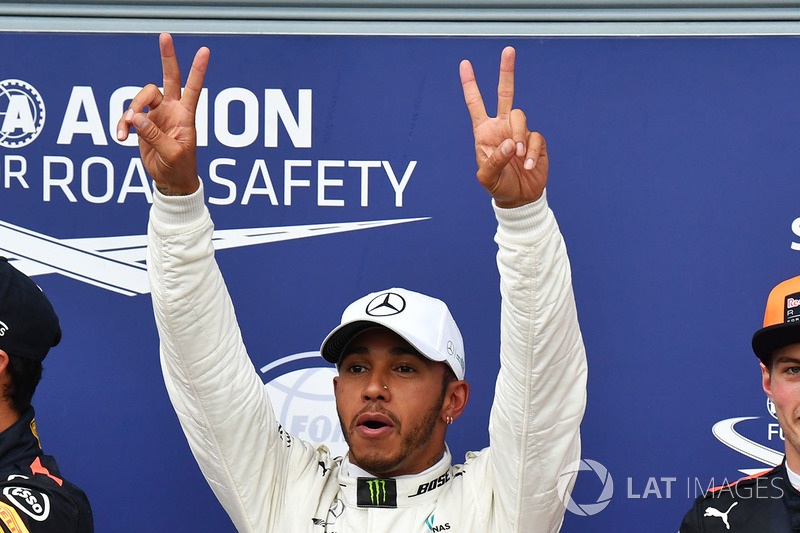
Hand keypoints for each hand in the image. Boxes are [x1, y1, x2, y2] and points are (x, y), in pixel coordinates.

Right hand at [116, 33, 208, 194]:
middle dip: (167, 57)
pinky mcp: (143, 124)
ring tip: (126, 129)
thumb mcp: (172, 154)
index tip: (205, 51)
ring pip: (140, 97)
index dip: (198, 70)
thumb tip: (137, 118)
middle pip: (168, 78)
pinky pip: (129, 116)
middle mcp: (172, 110)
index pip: (194, 88)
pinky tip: (121, 137)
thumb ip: (155, 135)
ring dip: (131, 111)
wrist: (171, 181)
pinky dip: (122, 125)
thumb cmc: (180, 168)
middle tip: (166, 36)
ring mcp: (157, 115)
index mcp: (186, 116)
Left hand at [460, 47, 547, 207]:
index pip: (475, 104)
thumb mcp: (487, 178)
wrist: (519, 198)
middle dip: (506, 71)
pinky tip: (528, 166)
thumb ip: (494, 160)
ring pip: (521, 117)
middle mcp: (502, 127)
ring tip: (518, 158)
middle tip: (508, 50)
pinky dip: (530, 153)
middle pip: (505, 93)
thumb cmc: (498, 186)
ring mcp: (519, 132)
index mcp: (484, 132)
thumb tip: (510, 143)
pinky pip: (534, 137)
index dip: (470, 85)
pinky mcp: (535, 141)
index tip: (465, 64)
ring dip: (519, 137)